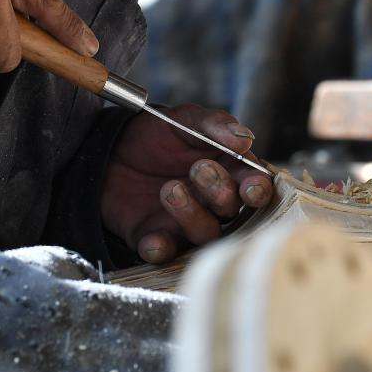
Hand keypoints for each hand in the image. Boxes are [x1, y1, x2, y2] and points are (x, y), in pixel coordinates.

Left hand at [101, 104, 272, 263]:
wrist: (113, 148)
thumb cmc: (160, 132)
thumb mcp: (186, 119)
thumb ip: (215, 125)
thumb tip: (245, 138)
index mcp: (228, 171)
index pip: (254, 185)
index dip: (257, 190)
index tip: (251, 189)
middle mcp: (213, 202)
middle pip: (231, 210)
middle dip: (220, 192)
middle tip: (199, 168)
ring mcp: (186, 223)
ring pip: (204, 233)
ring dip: (191, 215)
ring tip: (170, 189)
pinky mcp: (157, 237)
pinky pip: (165, 252)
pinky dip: (161, 248)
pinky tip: (153, 239)